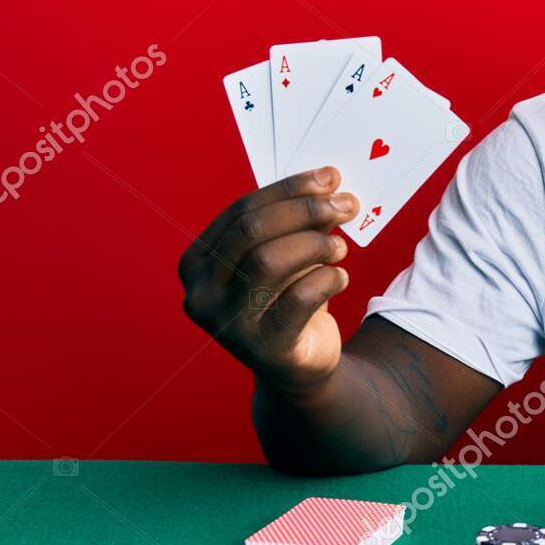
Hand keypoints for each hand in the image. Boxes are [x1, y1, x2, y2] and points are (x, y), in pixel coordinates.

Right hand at [178, 168, 358, 392]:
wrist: (298, 367)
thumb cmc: (288, 300)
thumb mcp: (289, 258)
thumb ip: (298, 224)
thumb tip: (328, 183)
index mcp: (197, 262)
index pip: (241, 212)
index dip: (288, 190)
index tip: (330, 177)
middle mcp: (201, 293)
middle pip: (251, 232)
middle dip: (305, 211)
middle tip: (346, 204)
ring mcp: (226, 324)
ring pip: (268, 262)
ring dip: (315, 245)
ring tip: (341, 246)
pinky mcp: (261, 349)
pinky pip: (297, 300)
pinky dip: (326, 280)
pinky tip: (341, 277)